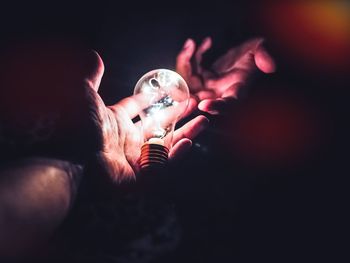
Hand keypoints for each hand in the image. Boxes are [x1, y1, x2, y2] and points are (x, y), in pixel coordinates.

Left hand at [0, 42, 207, 183]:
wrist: (71, 159)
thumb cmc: (77, 128)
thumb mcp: (85, 95)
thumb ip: (92, 76)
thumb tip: (93, 55)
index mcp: (116, 122)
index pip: (139, 107)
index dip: (155, 97)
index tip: (170, 88)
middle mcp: (126, 140)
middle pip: (158, 126)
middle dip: (176, 115)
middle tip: (193, 104)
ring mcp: (133, 159)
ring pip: (166, 146)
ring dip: (185, 134)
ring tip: (203, 121)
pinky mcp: (138, 178)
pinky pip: (162, 166)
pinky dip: (176, 155)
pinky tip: (189, 142)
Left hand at [176, 37, 275, 113]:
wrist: (250, 55)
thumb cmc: (258, 55)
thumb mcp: (262, 52)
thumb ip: (265, 57)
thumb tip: (270, 66)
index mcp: (236, 94)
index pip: (226, 105)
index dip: (216, 106)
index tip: (204, 104)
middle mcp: (219, 94)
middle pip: (198, 97)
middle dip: (187, 87)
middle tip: (185, 69)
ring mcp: (209, 86)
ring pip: (188, 82)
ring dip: (185, 64)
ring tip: (191, 45)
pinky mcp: (202, 77)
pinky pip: (191, 68)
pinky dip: (191, 55)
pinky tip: (204, 42)